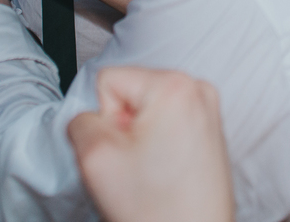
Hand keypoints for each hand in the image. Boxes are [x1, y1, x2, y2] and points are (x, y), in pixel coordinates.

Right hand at [68, 68, 233, 221]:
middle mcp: (198, 91)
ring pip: (145, 111)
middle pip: (129, 93)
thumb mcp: (95, 157)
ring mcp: (207, 111)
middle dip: (123, 129)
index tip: (124, 150)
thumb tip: (88, 116)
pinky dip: (158, 146)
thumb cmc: (160, 211)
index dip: (104, 119)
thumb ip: (79, 121)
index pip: (108, 81)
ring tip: (152, 171)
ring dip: (140, 139)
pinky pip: (165, 124)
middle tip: (137, 164)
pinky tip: (164, 172)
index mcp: (175, 86)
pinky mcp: (210, 130)